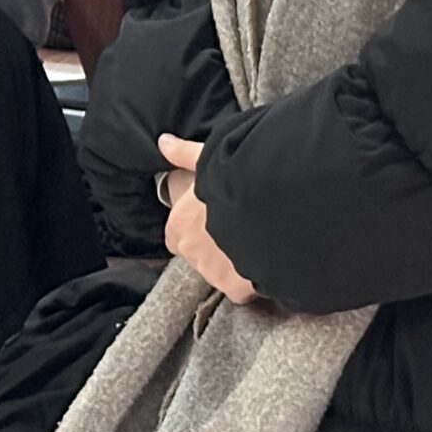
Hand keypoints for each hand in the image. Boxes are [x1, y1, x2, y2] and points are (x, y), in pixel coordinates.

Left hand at [159, 135, 259, 305]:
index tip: (213, 221)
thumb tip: (163, 141)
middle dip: (216, 247)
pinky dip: (251, 282)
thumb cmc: (234, 180)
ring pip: (220, 273)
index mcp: (179, 224)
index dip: (194, 229)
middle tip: (241, 230)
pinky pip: (241, 290)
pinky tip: (266, 262)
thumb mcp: (207, 159)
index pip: (176, 236)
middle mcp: (190, 252)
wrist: (268, 208)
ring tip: (257, 244)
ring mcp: (212, 274)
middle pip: (199, 255)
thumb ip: (183, 154)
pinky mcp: (235, 290)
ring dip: (234, 264)